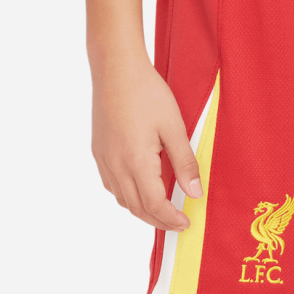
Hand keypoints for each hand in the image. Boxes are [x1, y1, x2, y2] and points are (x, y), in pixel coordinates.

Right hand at [92, 55, 201, 228]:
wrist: (116, 68)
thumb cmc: (147, 93)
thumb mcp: (174, 128)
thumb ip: (185, 163)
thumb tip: (195, 193)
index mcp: (136, 161)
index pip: (154, 204)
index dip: (171, 219)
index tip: (186, 223)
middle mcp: (115, 164)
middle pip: (136, 207)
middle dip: (158, 220)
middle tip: (178, 224)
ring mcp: (103, 158)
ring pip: (121, 198)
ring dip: (141, 210)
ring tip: (162, 212)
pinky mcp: (98, 150)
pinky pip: (111, 184)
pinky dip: (127, 196)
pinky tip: (140, 191)